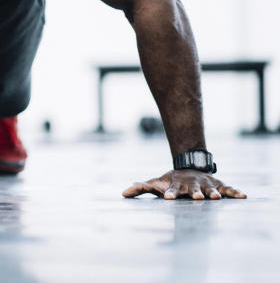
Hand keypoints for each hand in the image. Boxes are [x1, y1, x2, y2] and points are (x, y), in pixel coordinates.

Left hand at [122, 169, 245, 199]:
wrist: (189, 167)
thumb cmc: (170, 181)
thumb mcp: (155, 183)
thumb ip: (140, 188)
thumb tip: (122, 193)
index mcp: (176, 185)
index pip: (171, 189)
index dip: (169, 193)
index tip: (167, 198)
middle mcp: (191, 184)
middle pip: (192, 189)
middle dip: (194, 193)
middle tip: (195, 198)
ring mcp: (205, 184)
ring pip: (210, 189)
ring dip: (213, 193)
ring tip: (216, 198)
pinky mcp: (218, 185)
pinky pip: (228, 189)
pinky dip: (235, 192)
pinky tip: (244, 196)